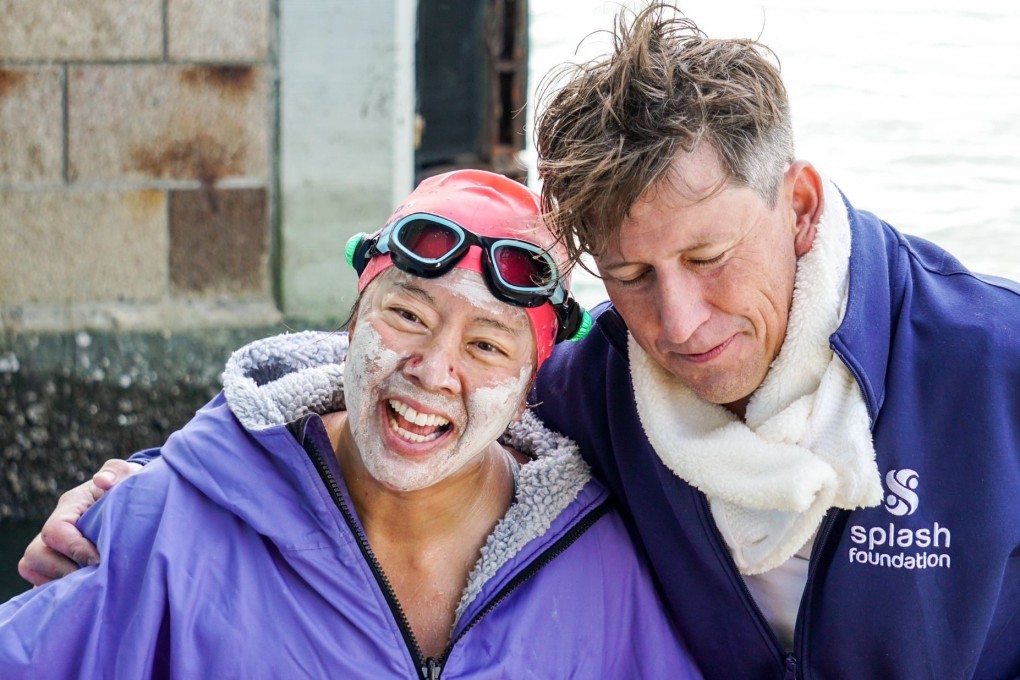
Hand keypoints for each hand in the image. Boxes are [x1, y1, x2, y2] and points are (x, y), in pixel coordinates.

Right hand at [17, 459, 142, 585]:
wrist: (135, 499)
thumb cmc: (130, 487)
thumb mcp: (129, 475)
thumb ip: (118, 472)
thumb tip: (103, 480)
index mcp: (69, 506)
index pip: (55, 532)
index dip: (74, 549)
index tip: (100, 559)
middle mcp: (55, 528)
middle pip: (35, 556)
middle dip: (64, 571)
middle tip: (95, 578)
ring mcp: (53, 548)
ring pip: (35, 572)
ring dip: (61, 583)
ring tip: (91, 585)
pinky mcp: (57, 566)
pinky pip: (45, 585)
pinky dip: (63, 591)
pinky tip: (88, 591)